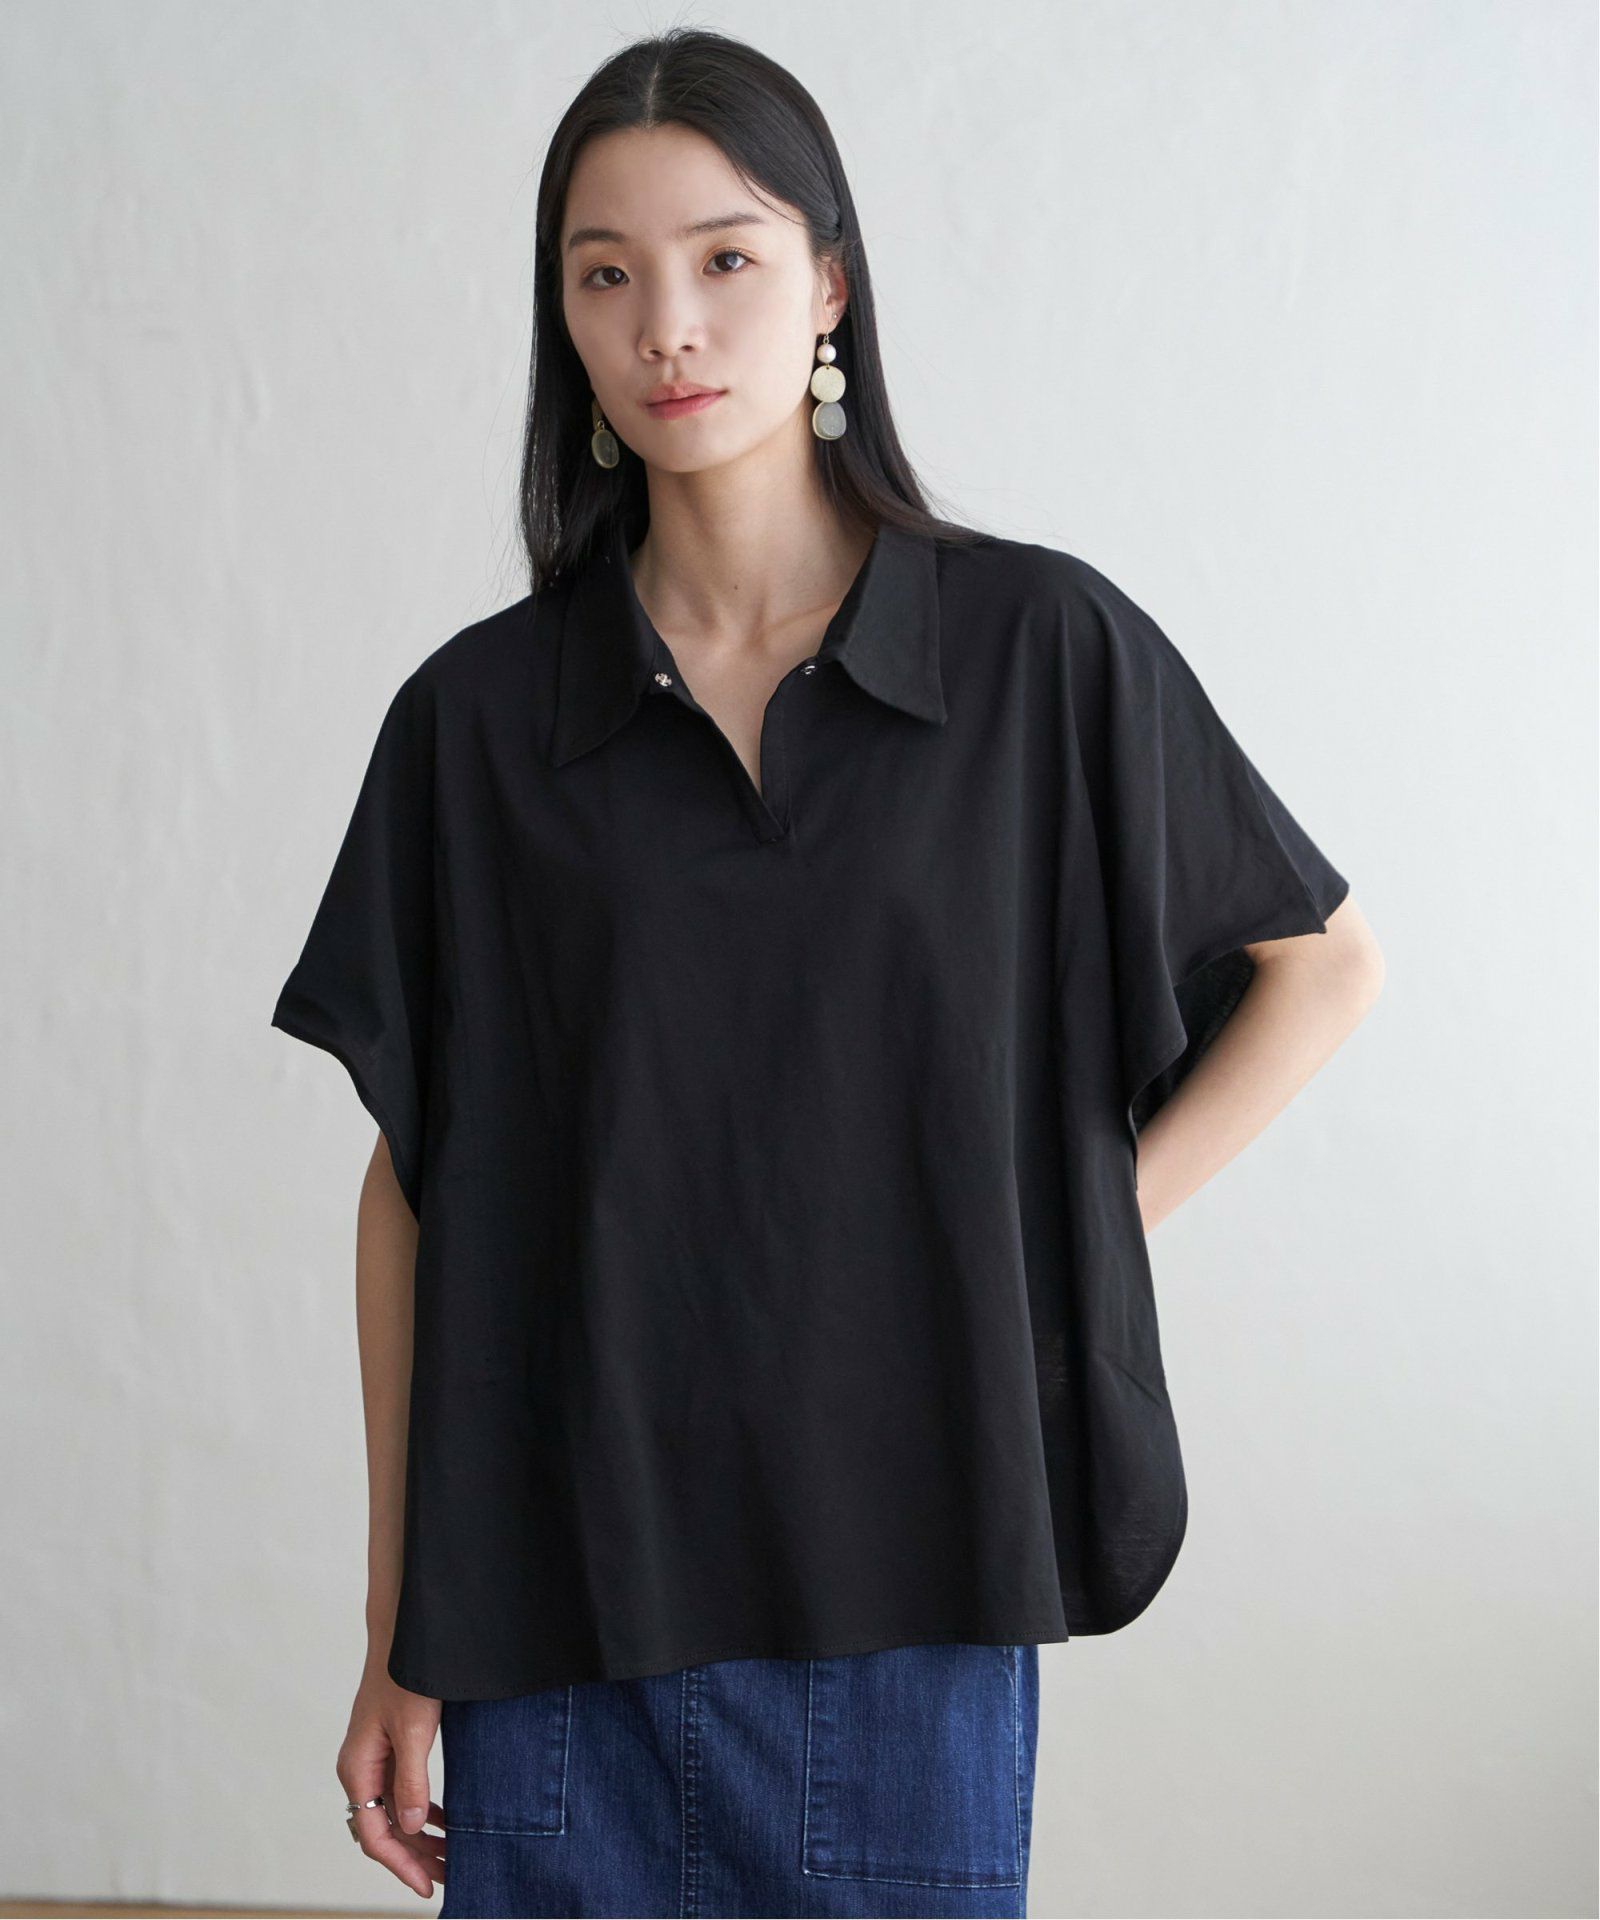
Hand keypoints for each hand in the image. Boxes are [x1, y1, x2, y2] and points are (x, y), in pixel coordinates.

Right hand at [337, 1657, 446, 1898]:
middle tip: (450, 1876)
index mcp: (358, 1768)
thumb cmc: (406, 1676)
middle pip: (383, 1829)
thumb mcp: (414, 1731)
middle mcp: (360, 1769)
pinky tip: (445, 1822)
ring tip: (452, 1856)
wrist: (404, 1633)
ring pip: (393, 1813)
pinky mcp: (387, 1748)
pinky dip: (422, 1811)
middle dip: (414, 1856)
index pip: (374, 1835)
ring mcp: (372, 1759)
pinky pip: (400, 1793)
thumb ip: (411, 1781)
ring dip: (420, 1837)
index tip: (427, 1885)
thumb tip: (413, 1827)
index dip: (401, 1864)